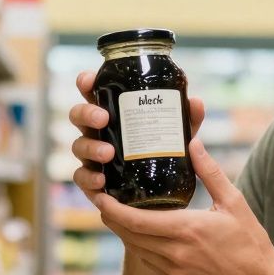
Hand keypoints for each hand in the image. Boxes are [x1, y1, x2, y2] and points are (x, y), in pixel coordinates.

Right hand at [68, 71, 204, 204]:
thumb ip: (187, 119)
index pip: (94, 92)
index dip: (86, 83)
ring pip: (78, 146)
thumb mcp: (178, 135)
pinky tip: (102, 180)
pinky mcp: (93, 182)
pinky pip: (82, 178)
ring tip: (109, 153)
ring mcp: (92, 156)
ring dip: (91, 147)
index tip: (89, 81)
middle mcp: (98, 132)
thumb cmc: (165, 154)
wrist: (161, 193)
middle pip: (78, 115)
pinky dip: (89, 178)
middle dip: (87, 113)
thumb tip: (195, 102)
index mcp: (114, 113)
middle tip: (104, 118)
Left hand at [95, 138, 273, 274]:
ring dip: (124, 233)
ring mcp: (173, 271)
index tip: (99, 196)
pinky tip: (141, 234)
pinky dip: (139, 247)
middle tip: (103, 200)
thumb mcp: (234, 201)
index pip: (135, 220)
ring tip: (117, 214)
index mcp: (186, 230)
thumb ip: (210, 172)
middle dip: (111, 218)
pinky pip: (148, 262)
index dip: (111, 209)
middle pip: (128, 235)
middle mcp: (175, 253)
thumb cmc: (250, 242)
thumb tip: (193, 142)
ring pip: (135, 250)